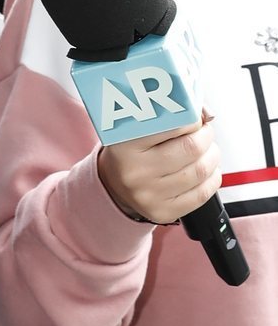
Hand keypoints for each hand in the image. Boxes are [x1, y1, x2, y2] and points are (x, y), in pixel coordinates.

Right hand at [98, 116, 220, 224]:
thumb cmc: (132, 150)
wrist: (114, 184)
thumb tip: (207, 113)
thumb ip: (172, 113)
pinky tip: (204, 171)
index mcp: (125, 144)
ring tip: (205, 150)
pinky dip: (212, 178)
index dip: (193, 118)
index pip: (175, 124)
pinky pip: (203, 194)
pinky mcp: (162, 212)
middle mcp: (135, 172)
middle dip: (206, 136)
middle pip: (192, 148)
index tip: (194, 116)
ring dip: (212, 156)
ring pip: (201, 170)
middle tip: (203, 132)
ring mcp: (149, 195)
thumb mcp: (139, 125)